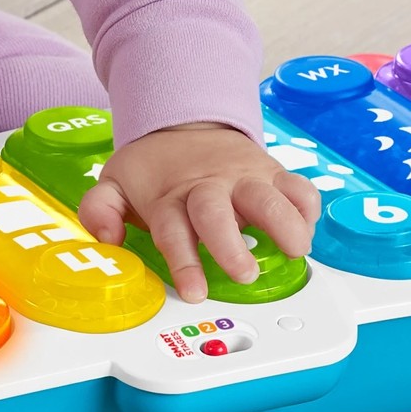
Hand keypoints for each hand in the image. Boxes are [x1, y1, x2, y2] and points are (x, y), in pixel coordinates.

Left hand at [78, 123, 320, 302]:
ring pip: (266, 196)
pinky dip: (306, 204)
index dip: (184, 262)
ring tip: (295, 250)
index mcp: (170, 196)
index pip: (174, 230)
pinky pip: (295, 184)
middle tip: (245, 273)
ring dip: (283, 223)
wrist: (184, 120)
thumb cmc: (155, 167)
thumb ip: (102, 209)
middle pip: (219, 213)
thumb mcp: (116, 182)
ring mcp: (242, 177)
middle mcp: (208, 186)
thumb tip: (105, 236)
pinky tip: (308, 226)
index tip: (194, 291)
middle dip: (232, 244)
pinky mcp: (270, 171)